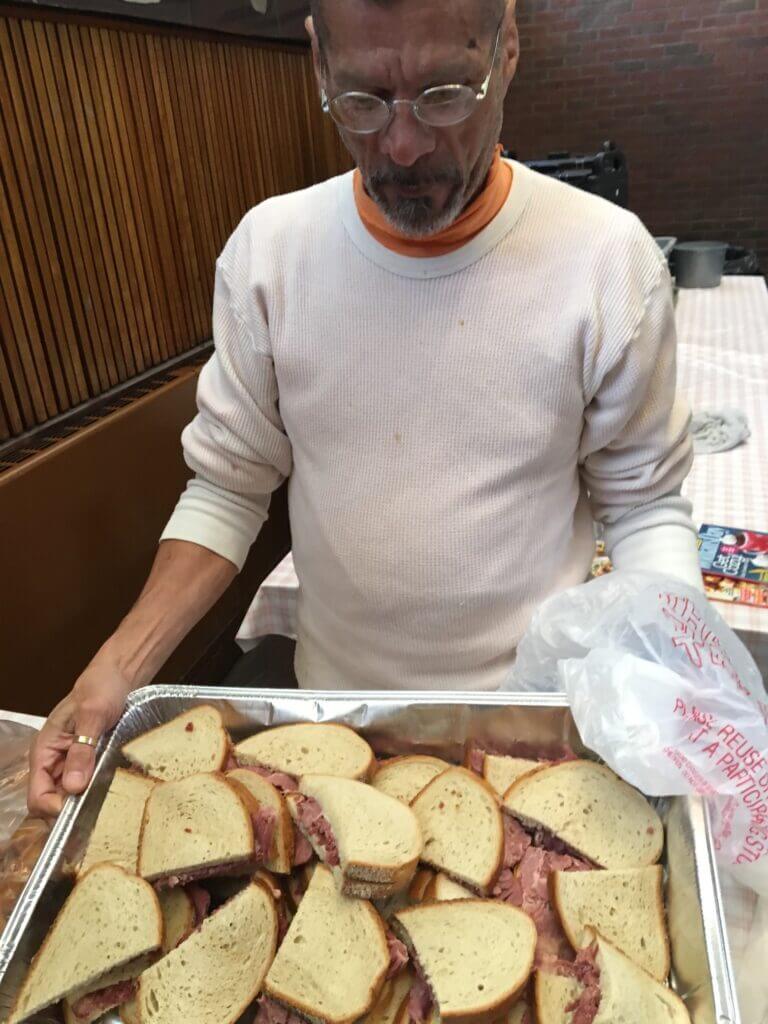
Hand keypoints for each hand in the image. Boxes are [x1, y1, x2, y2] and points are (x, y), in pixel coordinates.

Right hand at [28, 654, 132, 817]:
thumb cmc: (101, 688)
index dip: (54, 809)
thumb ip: (82, 749)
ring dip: (83, 804)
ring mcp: (69, 763)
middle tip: (96, 814)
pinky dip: (94, 793)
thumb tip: (73, 786)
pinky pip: (85, 786)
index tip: (79, 812)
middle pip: (51, 802)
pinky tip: (111, 794)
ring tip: (106, 806)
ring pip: (69, 797)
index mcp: (45, 750)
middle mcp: (53, 761)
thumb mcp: (93, 716)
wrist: (118, 676)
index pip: (37, 795)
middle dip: (69, 811)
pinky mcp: (86, 762)